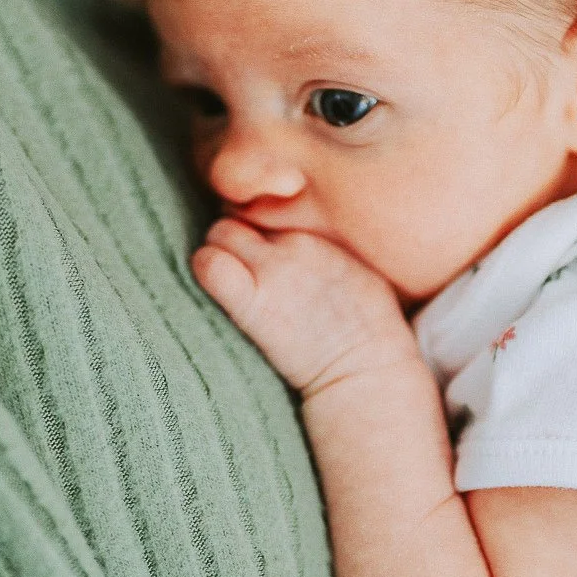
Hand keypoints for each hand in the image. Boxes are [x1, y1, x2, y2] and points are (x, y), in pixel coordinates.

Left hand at [193, 219, 415, 395]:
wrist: (367, 368)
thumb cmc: (370, 328)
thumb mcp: (360, 269)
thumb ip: (327, 248)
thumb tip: (303, 242)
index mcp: (319, 233)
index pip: (269, 207)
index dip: (260, 227)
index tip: (262, 248)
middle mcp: (292, 243)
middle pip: (240, 213)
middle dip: (234, 233)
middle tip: (239, 262)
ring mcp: (270, 269)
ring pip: (219, 232)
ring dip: (219, 249)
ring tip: (231, 275)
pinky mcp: (250, 302)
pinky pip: (208, 264)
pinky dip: (206, 267)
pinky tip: (220, 284)